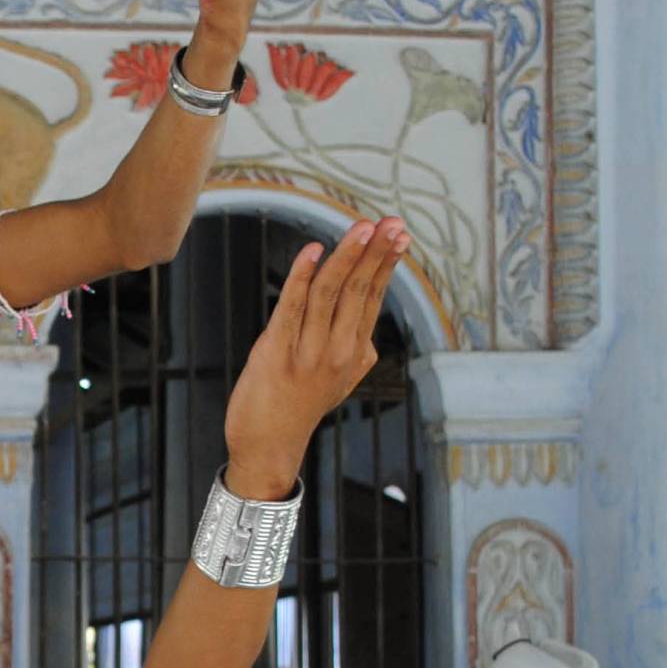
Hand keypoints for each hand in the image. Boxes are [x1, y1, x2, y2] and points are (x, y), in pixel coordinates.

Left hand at [224, 217, 407, 498]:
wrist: (268, 446)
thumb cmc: (299, 407)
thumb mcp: (338, 382)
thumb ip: (354, 352)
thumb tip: (367, 331)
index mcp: (355, 353)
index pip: (373, 297)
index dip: (384, 263)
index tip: (398, 233)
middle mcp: (337, 351)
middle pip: (359, 291)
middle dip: (375, 253)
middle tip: (390, 221)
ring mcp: (308, 353)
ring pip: (330, 294)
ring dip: (346, 257)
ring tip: (360, 227)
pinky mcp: (276, 352)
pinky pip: (292, 307)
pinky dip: (302, 276)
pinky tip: (312, 251)